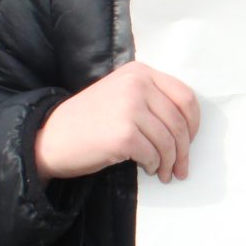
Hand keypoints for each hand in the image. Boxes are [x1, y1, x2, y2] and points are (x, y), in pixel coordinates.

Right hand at [34, 61, 200, 182]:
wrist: (52, 137)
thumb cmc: (90, 121)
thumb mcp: (122, 95)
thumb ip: (152, 99)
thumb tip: (188, 128)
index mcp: (139, 72)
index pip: (185, 96)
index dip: (193, 123)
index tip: (190, 140)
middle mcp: (136, 85)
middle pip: (179, 122)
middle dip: (183, 150)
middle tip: (180, 168)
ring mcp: (129, 108)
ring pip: (169, 141)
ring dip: (169, 162)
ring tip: (164, 172)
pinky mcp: (123, 134)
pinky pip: (153, 154)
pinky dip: (154, 165)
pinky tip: (148, 169)